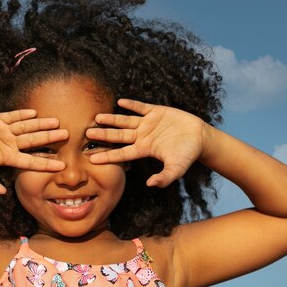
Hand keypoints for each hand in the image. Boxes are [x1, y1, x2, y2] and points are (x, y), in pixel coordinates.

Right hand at [0, 109, 67, 197]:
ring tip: (56, 122)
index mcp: (7, 157)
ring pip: (26, 127)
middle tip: (68, 135)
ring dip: (41, 124)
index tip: (62, 165)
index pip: (31, 161)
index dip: (46, 163)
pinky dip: (22, 114)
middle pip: (34, 141)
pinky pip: (11, 116)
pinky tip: (34, 112)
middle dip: (50, 138)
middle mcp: (9, 144)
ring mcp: (3, 131)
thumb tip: (0, 193)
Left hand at [86, 99, 210, 186]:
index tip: (92, 158)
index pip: (122, 153)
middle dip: (104, 135)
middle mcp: (142, 136)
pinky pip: (141, 107)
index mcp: (144, 149)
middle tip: (87, 133)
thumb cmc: (188, 155)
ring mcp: (148, 124)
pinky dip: (131, 104)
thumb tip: (151, 185)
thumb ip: (165, 177)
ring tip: (98, 117)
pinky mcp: (156, 112)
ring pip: (126, 121)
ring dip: (112, 119)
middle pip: (119, 136)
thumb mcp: (177, 169)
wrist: (200, 138)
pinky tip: (120, 102)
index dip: (108, 156)